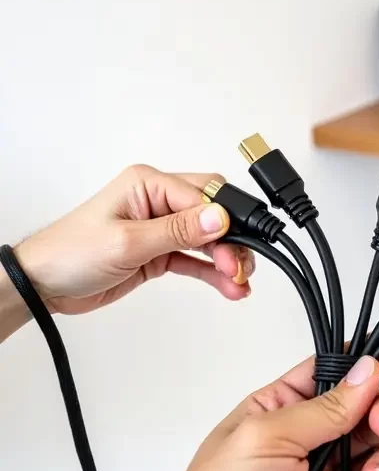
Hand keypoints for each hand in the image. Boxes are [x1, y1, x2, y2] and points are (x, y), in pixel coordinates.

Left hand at [13, 164, 253, 314]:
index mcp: (147, 184)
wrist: (44, 284)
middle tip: (242, 267)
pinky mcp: (157, 252)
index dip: (224, 223)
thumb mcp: (129, 241)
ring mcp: (158, 228)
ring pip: (207, 239)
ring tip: (240, 282)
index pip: (201, 196)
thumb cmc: (70, 252)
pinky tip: (228, 286)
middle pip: (211, 213)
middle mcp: (155, 201)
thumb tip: (218, 218)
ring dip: (226, 260)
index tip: (236, 249)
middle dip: (232, 240)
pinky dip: (212, 273)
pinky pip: (194, 260)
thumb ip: (178, 231)